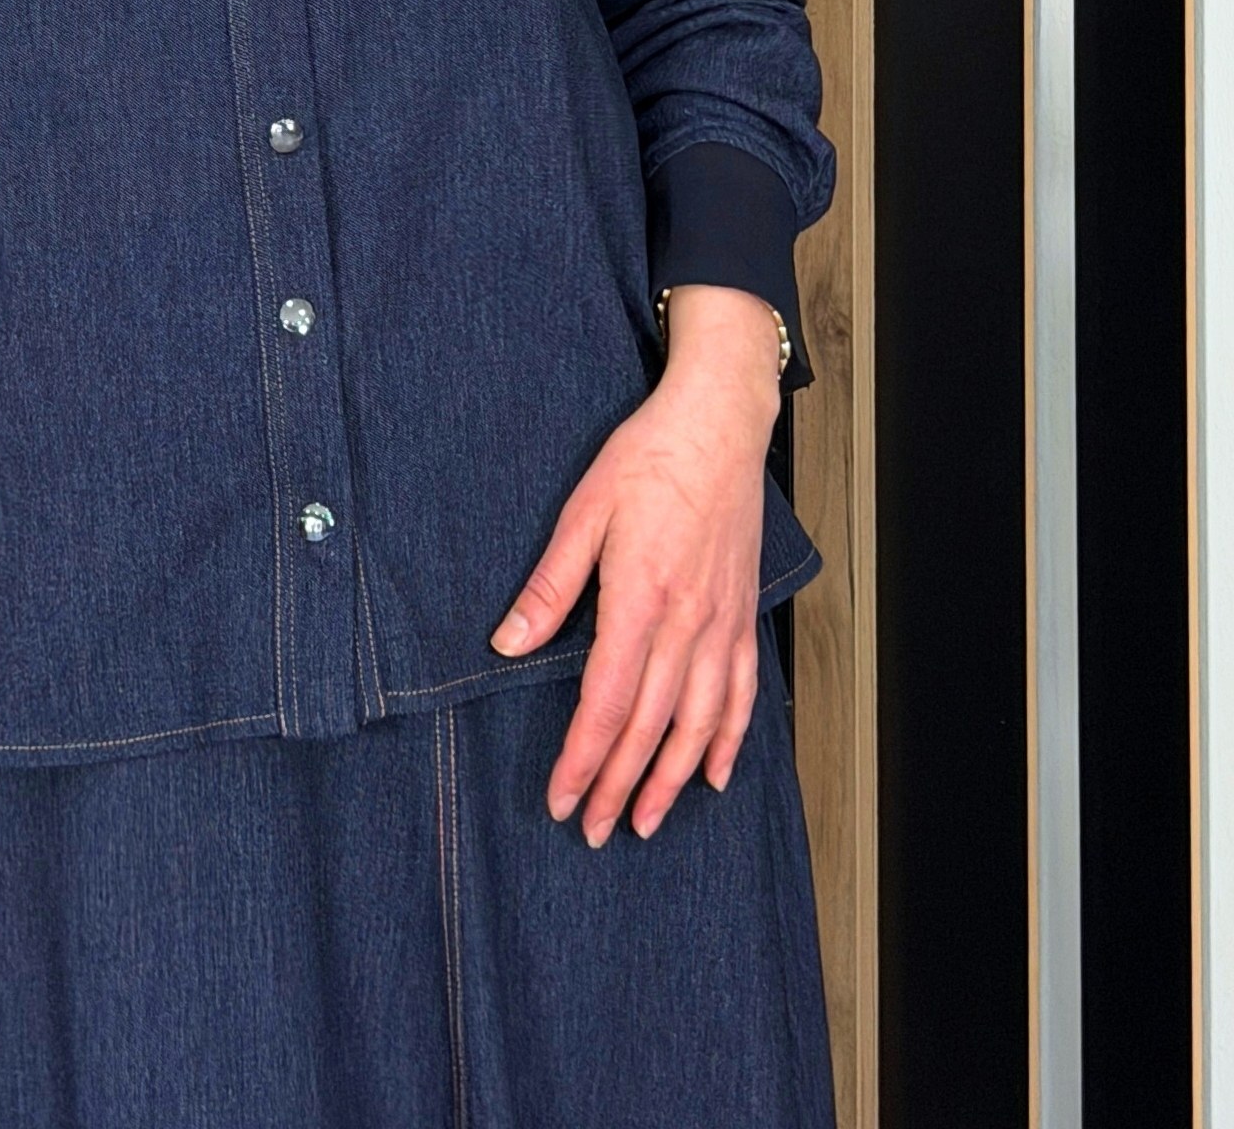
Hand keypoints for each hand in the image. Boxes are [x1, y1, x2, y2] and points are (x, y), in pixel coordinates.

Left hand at [488, 284, 782, 845]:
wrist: (719, 421)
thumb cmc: (647, 457)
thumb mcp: (582, 510)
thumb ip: (548, 586)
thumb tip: (507, 644)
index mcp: (639, 599)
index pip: (606, 703)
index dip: (582, 760)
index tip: (560, 799)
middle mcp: (687, 623)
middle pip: (651, 727)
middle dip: (618, 785)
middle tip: (591, 830)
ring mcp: (722, 622)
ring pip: (700, 723)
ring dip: (672, 780)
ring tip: (644, 820)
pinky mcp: (742, 613)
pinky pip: (743, 692)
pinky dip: (730, 740)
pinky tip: (715, 774)